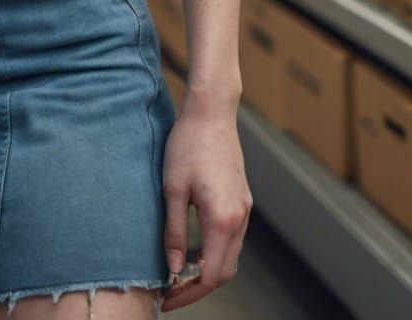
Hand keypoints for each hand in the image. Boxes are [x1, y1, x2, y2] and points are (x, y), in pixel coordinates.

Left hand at [159, 100, 251, 310]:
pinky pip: (233, 237)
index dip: (188, 294)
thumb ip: (175, 233)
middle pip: (224, 271)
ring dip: (208, 269)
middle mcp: (240, 218)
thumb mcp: (172, 189)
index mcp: (223, 219)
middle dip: (198, 287)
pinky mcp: (243, 199)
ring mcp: (245, 208)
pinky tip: (194, 246)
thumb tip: (173, 270)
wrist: (212, 112)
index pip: (210, 276)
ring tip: (178, 271)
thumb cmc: (187, 146)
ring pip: (231, 255)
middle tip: (171, 290)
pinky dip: (216, 250)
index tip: (166, 299)